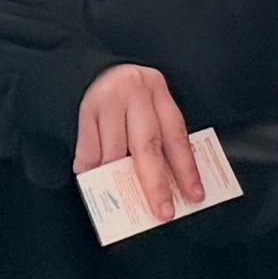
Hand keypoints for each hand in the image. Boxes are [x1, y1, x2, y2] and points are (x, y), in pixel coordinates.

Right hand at [73, 63, 199, 220]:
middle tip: (163, 212)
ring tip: (123, 201)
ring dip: (117, 181)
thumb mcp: (146, 104)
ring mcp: (107, 100)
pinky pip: (89, 150)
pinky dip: (91, 170)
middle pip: (147, 146)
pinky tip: (94, 181)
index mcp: (157, 91)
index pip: (176, 135)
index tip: (194, 195)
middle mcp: (134, 93)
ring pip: (114, 153)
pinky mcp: (84, 110)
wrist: (84, 66)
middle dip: (156, 185)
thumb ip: (156, 135)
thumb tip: (168, 182)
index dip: (186, 168)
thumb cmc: (123, 94)